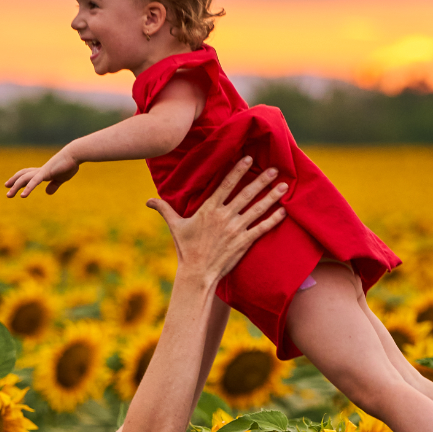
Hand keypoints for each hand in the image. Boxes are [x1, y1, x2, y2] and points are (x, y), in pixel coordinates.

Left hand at [4, 149, 79, 197]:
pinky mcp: (45, 173)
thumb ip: (54, 185)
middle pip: (23, 175)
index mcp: (43, 171)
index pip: (28, 175)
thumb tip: (47, 192)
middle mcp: (40, 170)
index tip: (11, 184)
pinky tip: (22, 196)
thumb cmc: (70, 164)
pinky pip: (34, 182)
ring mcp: (42, 171)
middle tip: (6, 187)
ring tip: (9, 195)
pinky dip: (27, 189)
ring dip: (15, 187)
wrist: (75, 154)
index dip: (19, 179)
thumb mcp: (61, 178)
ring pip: (24, 179)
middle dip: (14, 181)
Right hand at [147, 157, 286, 283]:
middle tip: (275, 168)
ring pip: (258, 208)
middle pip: (246, 193)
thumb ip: (164, 210)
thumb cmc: (186, 249)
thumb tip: (148, 201)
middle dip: (261, 179)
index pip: (226, 185)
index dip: (238, 170)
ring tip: (284, 185)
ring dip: (272, 196)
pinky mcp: (244, 242)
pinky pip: (261, 228)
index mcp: (209, 209)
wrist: (197, 273)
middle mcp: (224, 216)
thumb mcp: (175, 226)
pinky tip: (284, 211)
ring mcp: (236, 229)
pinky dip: (273, 219)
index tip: (249, 158)